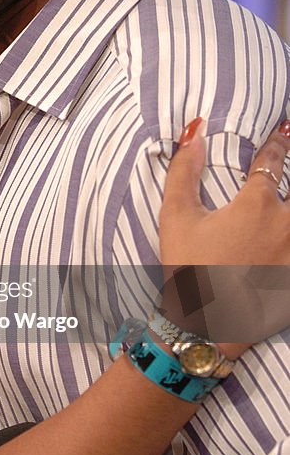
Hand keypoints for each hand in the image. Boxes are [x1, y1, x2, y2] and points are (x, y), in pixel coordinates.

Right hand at [159, 118, 289, 347]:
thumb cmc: (188, 268)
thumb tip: (193, 131)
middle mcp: (286, 225)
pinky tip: (287, 243)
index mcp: (257, 205)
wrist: (206, 326)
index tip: (285, 128)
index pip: (273, 161)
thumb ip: (183, 170)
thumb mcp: (176, 216)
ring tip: (284, 207)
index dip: (278, 141)